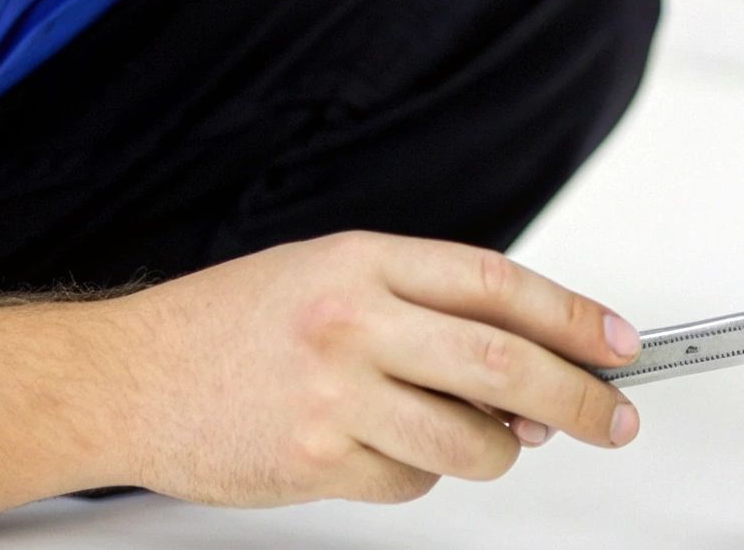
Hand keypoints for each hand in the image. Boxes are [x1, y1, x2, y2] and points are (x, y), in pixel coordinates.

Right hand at [102, 231, 641, 504]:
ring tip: (487, 440)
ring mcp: (335, 394)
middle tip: (615, 419)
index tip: (619, 345)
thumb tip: (532, 367)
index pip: (501, 284)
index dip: (575, 316)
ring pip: (470, 440)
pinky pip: (411, 483)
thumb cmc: (233, 323)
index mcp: (366, 261)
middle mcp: (354, 322)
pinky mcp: (315, 461)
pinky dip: (420, 476)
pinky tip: (383, 450)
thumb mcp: (334, 275)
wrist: (124, 377)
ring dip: (499, 451)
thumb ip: (430, 310)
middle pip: (505, 363)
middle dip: (579, 399)